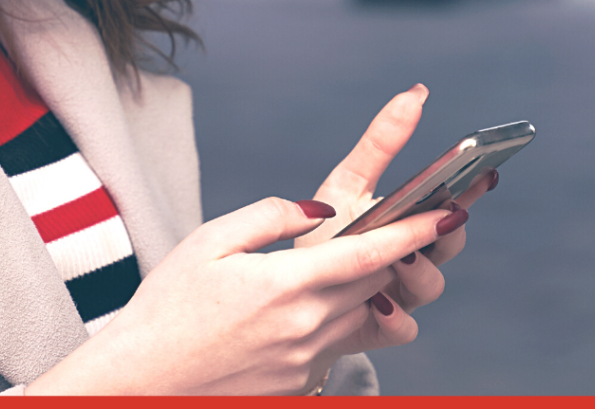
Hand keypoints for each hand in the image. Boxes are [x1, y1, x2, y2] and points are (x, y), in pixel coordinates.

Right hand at [25, 192, 466, 395]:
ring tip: (339, 261)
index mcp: (286, 285)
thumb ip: (270, 216)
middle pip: (375, 283)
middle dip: (392, 253)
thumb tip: (320, 211)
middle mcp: (307, 328)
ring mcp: (306, 361)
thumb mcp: (210, 241)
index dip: (414, 232)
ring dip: (364, 285)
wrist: (145, 378)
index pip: (370, 254)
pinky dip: (336, 315)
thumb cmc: (168, 304)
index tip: (449, 213)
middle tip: (396, 224)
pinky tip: (302, 304)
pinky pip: (337, 342)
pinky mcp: (299, 383)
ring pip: (360, 313)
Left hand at [296, 84, 497, 314]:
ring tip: (402, 256)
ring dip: (421, 272)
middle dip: (448, 231)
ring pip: (430, 287)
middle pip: (449, 245)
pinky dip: (396, 318)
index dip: (473, 188)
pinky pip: (401, 329)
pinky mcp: (381, 327)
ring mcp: (402, 294)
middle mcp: (413, 258)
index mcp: (410, 223)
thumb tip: (417, 93)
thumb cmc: (325, 231)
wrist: (293, 292)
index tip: (485, 170)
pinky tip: (380, 302)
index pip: (452, 204)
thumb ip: (382, 141)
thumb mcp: (348, 182)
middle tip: (444, 214)